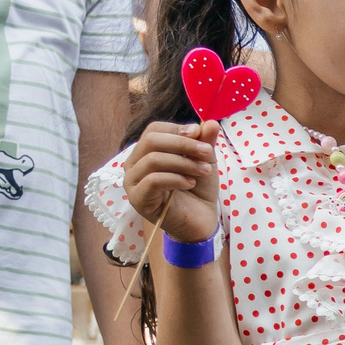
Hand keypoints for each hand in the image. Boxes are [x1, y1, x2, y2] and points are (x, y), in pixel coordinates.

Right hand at [123, 122, 221, 242]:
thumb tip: (211, 122)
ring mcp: (133, 181)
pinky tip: (190, 183)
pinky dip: (175, 178)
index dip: (177, 129)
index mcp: (147, 151)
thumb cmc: (198, 190)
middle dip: (183, 144)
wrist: (199, 221)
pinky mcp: (137, 198)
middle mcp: (134, 164)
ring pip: (153, 160)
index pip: (154, 130)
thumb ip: (205, 142)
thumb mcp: (204, 161)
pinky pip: (153, 180)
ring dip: (184, 163)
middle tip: (207, 153)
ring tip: (205, 170)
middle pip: (151, 141)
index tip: (200, 135)